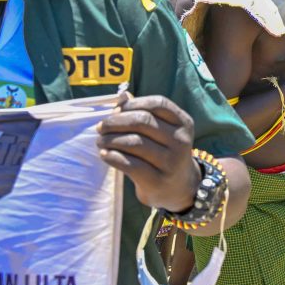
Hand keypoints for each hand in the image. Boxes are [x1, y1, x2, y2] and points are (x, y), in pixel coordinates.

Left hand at [97, 92, 199, 212]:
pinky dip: (112, 157)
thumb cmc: (164, 153)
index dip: (132, 104)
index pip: (157, 104)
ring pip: (133, 142)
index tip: (115, 110)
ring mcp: (170, 162)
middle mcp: (181, 141)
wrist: (179, 187)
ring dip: (110, 140)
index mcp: (184, 123)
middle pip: (142, 121)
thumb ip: (145, 114)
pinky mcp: (157, 180)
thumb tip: (121, 97)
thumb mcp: (163, 132)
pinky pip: (129, 164)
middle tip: (101, 127)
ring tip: (100, 141)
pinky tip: (105, 155)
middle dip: (116, 122)